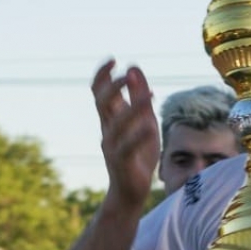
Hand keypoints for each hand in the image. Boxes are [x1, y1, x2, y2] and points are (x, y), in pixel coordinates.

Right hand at [91, 59, 159, 211]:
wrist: (131, 190)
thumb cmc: (137, 153)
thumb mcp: (143, 120)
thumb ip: (138, 97)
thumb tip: (134, 68)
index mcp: (111, 119)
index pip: (99, 93)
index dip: (103, 76)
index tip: (112, 59)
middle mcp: (108, 130)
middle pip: (102, 104)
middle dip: (112, 87)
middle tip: (126, 73)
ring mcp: (113, 147)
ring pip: (117, 125)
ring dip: (133, 108)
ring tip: (150, 93)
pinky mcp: (123, 163)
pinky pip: (127, 148)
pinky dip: (138, 135)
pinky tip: (149, 126)